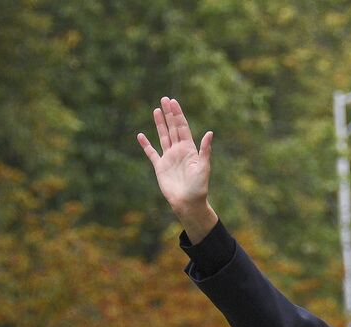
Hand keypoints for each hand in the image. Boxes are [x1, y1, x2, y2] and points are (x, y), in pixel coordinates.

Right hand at [137, 97, 218, 242]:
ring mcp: (169, 158)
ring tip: (156, 110)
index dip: (178, 114)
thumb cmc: (199, 187)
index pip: (182, 127)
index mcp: (189, 149)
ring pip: (163, 136)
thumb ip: (205, 150)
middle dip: (169, 114)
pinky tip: (141, 136)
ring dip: (159, 123)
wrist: (188, 203)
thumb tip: (210, 133)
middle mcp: (178, 151)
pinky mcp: (160, 167)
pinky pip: (151, 153)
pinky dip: (146, 145)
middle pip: (172, 128)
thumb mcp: (204, 167)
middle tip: (164, 99)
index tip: (173, 102)